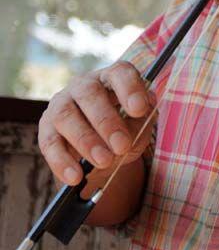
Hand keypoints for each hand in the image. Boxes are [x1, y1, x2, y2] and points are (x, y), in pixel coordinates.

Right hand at [38, 61, 155, 185]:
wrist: (100, 153)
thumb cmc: (123, 131)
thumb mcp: (139, 127)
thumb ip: (141, 122)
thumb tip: (138, 118)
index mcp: (111, 78)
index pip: (120, 73)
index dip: (130, 88)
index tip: (139, 109)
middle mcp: (84, 85)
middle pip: (90, 94)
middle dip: (106, 121)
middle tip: (122, 145)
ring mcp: (61, 104)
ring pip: (66, 116)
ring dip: (86, 140)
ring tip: (104, 161)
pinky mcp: (46, 128)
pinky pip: (49, 143)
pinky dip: (62, 161)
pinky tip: (75, 176)